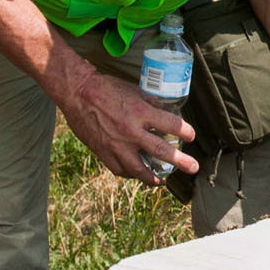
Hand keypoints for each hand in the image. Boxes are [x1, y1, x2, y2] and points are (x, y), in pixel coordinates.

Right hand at [59, 69, 196, 183]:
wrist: (77, 93)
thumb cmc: (106, 88)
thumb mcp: (133, 90)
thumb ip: (150, 102)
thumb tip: (164, 110)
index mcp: (141, 112)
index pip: (171, 125)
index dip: (185, 132)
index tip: (191, 136)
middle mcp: (131, 131)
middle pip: (161, 151)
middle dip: (180, 161)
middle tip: (192, 167)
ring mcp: (116, 144)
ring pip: (139, 169)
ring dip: (153, 177)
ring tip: (161, 181)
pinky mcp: (103, 151)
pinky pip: (120, 169)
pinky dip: (130, 173)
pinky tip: (135, 174)